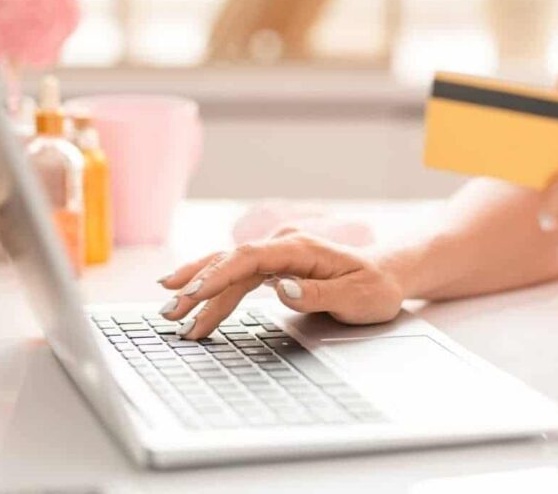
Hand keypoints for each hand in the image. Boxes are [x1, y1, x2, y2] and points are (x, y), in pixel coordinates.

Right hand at [156, 230, 404, 339]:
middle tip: (170, 309)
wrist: (387, 275)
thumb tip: (282, 290)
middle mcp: (283, 246)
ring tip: (171, 312)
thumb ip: (319, 293)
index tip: (195, 294)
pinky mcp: (274, 267)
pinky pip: (237, 278)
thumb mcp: (357, 296)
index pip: (250, 258)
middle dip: (196, 285)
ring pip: (228, 269)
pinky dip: (214, 290)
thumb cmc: (375, 287)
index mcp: (300, 248)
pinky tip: (192, 299)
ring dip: (199, 289)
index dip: (219, 275)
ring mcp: (276, 256)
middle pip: (230, 262)